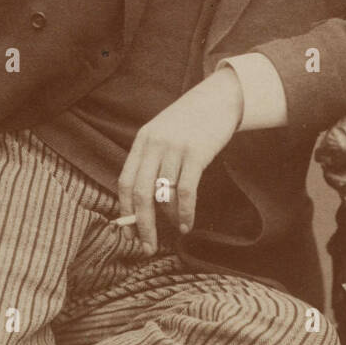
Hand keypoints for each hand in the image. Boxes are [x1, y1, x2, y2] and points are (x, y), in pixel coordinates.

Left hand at [117, 67, 243, 253]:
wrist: (221, 97)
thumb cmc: (193, 120)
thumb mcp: (164, 133)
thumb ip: (153, 158)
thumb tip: (146, 200)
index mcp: (142, 140)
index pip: (124, 181)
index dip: (125, 211)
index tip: (129, 233)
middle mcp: (154, 144)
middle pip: (140, 193)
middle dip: (142, 225)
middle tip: (146, 247)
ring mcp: (174, 148)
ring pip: (163, 195)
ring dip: (167, 220)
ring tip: (173, 233)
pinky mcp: (196, 153)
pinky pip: (185, 191)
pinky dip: (185, 212)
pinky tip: (187, 224)